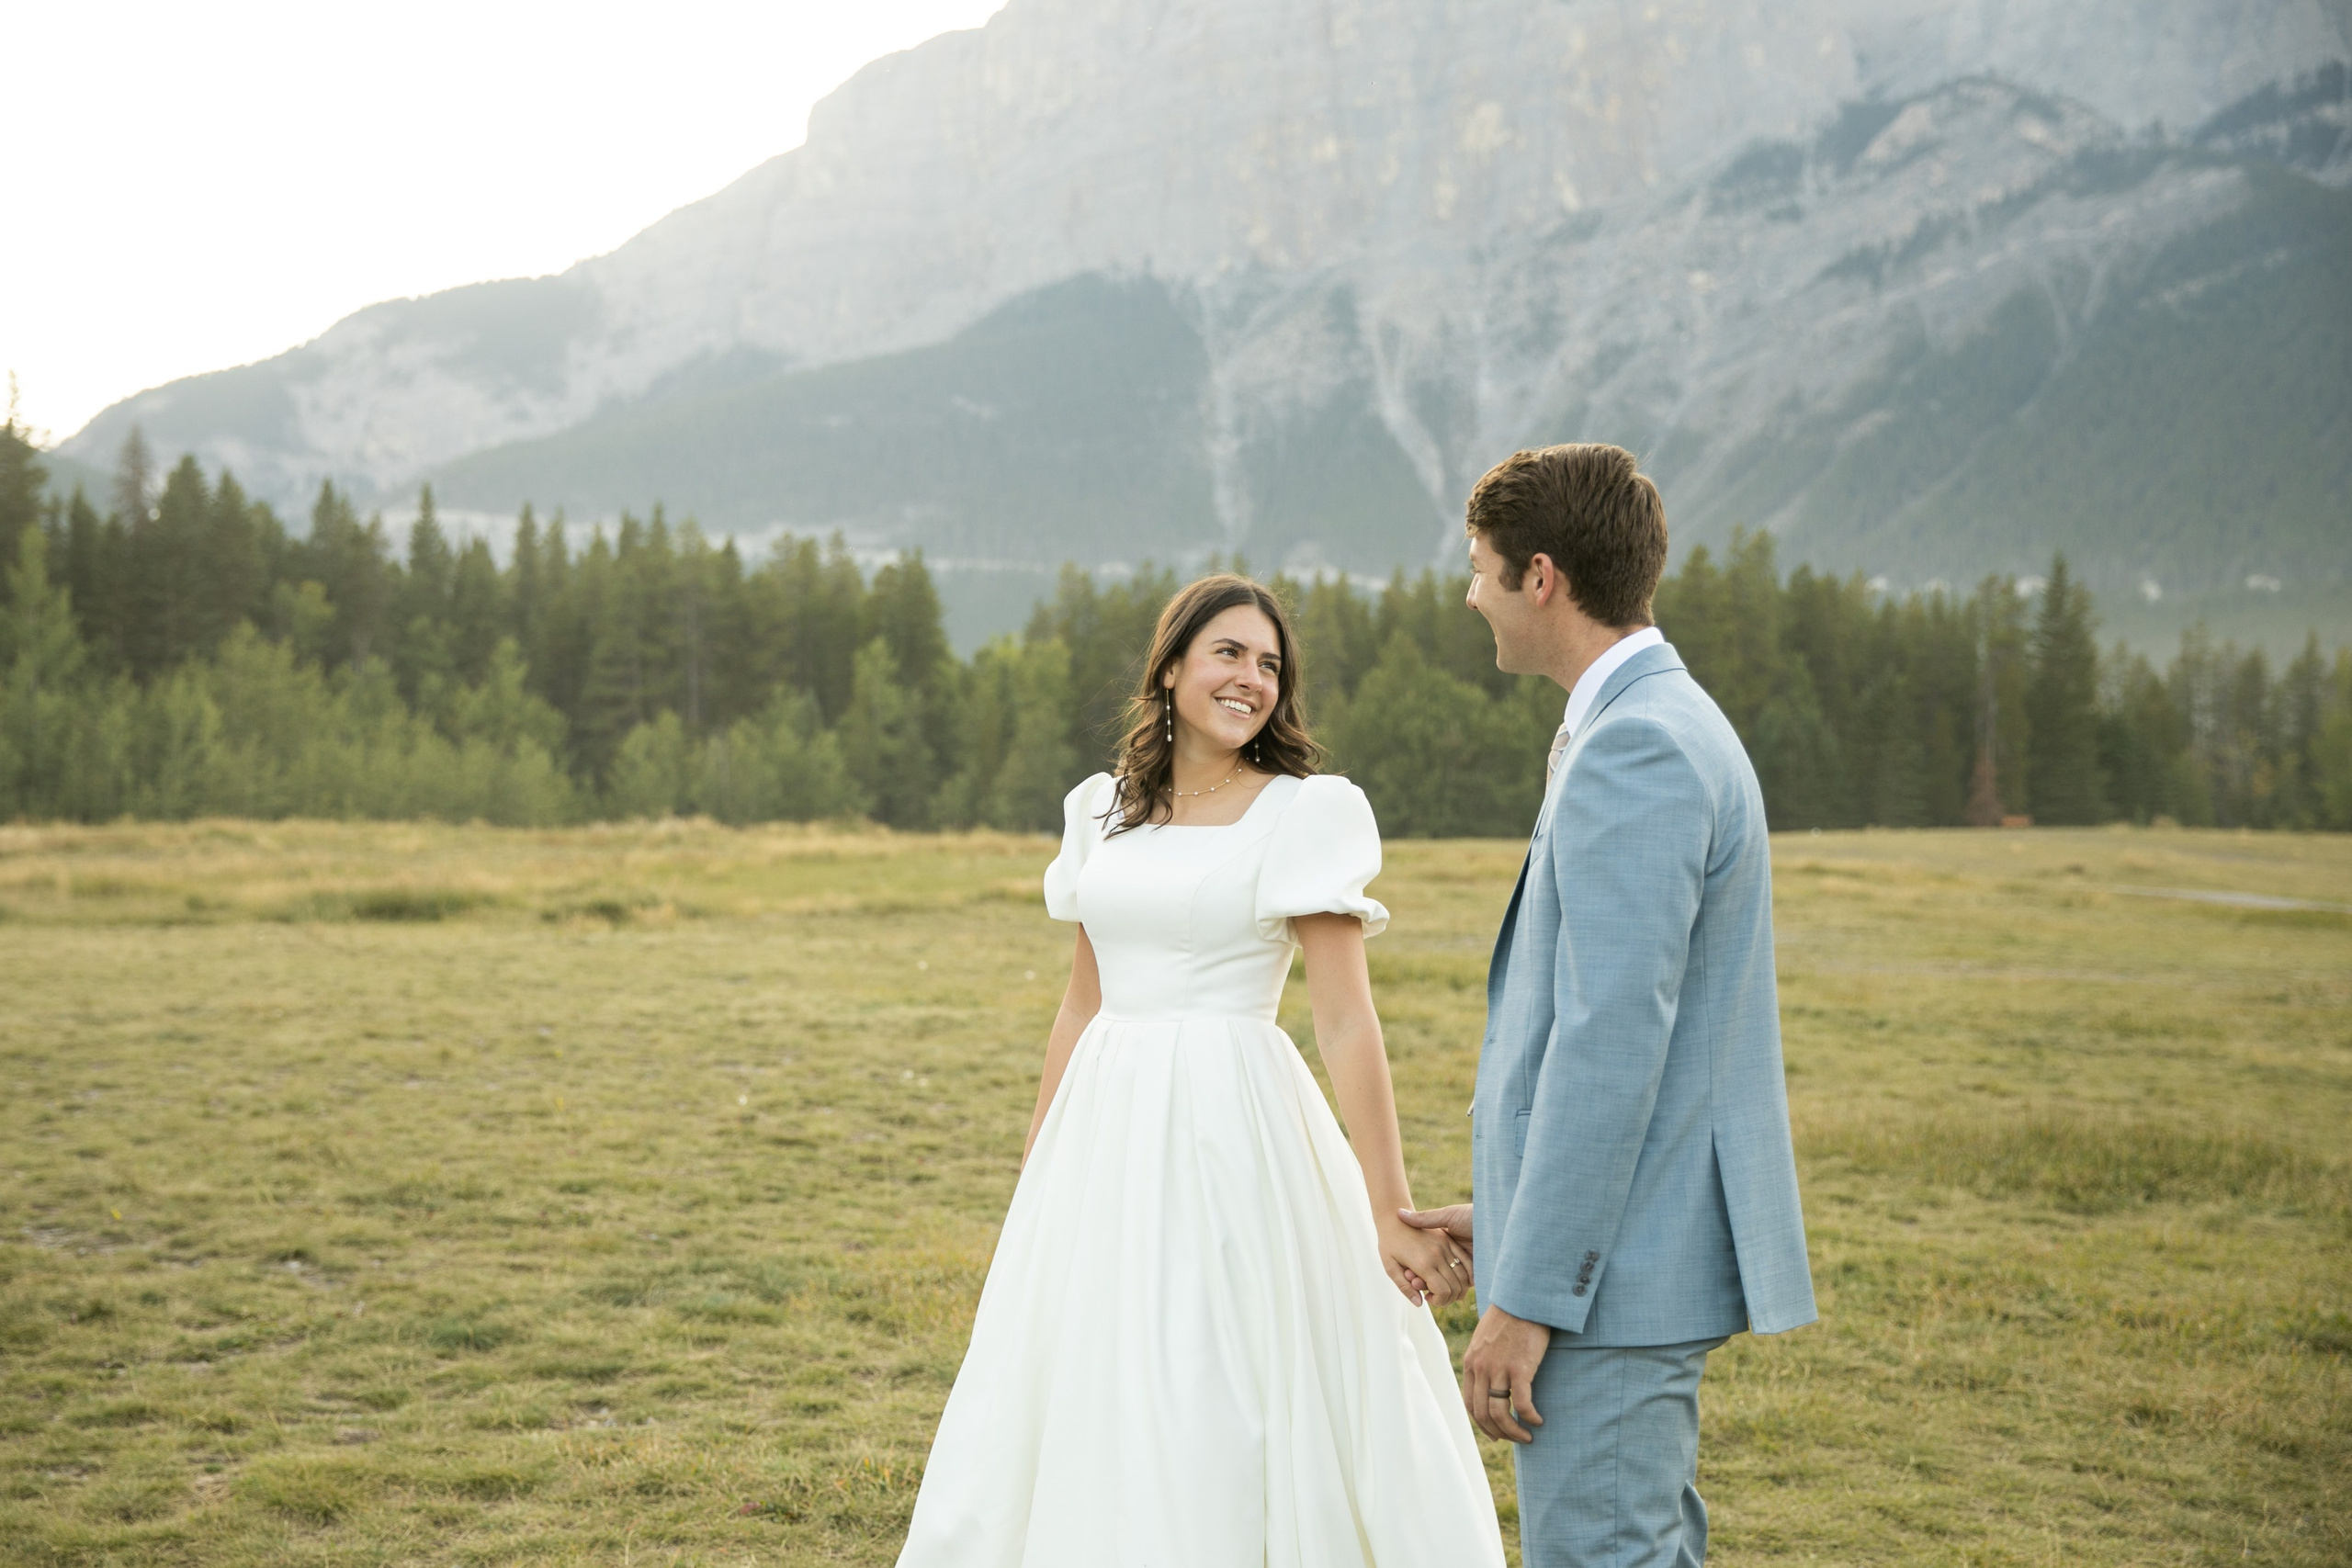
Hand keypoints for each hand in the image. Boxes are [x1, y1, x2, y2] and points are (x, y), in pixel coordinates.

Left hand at [1376, 1212, 1470, 1307]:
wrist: (1393, 1217)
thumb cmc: (1388, 1243)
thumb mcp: (1390, 1267)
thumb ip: (1404, 1287)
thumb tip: (1419, 1304)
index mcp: (1423, 1263)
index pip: (1443, 1291)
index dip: (1439, 1301)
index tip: (1428, 1298)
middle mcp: (1438, 1255)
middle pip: (1456, 1287)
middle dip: (1448, 1298)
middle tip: (1435, 1296)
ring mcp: (1445, 1246)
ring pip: (1464, 1275)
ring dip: (1458, 1288)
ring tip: (1444, 1288)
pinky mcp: (1448, 1239)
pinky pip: (1465, 1260)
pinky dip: (1466, 1273)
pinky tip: (1456, 1278)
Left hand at [1460, 1304, 1549, 1442]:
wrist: (1523, 1300)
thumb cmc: (1509, 1318)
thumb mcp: (1486, 1339)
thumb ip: (1484, 1359)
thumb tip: (1491, 1379)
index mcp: (1472, 1363)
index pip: (1471, 1404)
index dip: (1482, 1424)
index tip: (1495, 1433)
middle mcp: (1481, 1368)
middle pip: (1483, 1413)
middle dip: (1498, 1432)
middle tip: (1514, 1439)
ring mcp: (1498, 1369)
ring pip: (1500, 1414)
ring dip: (1513, 1431)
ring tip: (1527, 1437)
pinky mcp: (1519, 1368)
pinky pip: (1522, 1404)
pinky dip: (1529, 1417)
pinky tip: (1538, 1420)